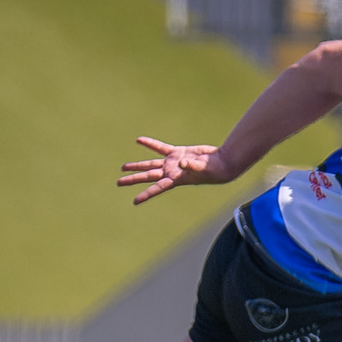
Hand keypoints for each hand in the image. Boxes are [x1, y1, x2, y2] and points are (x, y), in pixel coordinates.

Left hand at [117, 137, 235, 203]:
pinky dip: (150, 144)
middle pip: (148, 176)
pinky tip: (139, 140)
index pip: (157, 188)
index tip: (135, 201)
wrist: (222, 163)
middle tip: (119, 182)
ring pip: (151, 164)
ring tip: (123, 167)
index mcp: (176, 179)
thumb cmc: (215, 170)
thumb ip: (192, 166)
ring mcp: (173, 163)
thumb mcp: (204, 169)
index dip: (146, 194)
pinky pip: (160, 148)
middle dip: (133, 179)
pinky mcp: (178, 153)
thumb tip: (183, 163)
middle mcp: (172, 172)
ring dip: (137, 165)